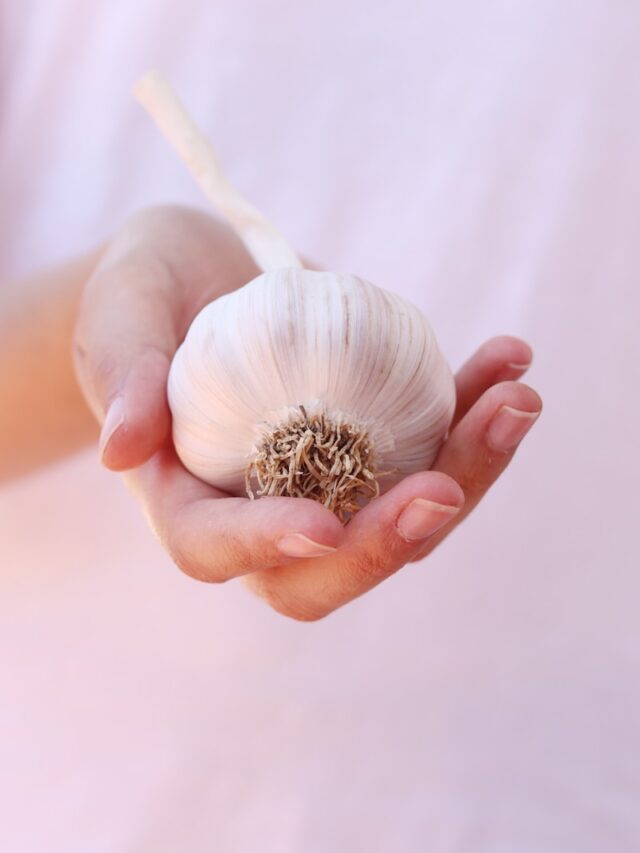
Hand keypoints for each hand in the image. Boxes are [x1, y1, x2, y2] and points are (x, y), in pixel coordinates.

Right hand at [74, 204, 541, 620]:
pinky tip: (506, 363)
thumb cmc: (146, 294)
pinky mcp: (374, 447)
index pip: (213, 547)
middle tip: (446, 486)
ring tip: (514, 398)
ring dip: (466, 473)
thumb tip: (122, 447)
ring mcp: (326, 484)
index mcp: (186, 497)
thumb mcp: (120, 311)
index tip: (320, 525)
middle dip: (391, 541)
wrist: (204, 278)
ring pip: (400, 519)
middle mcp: (261, 511)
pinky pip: (430, 454)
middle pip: (327, 568)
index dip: (263, 548)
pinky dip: (472, 418)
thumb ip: (120, 370)